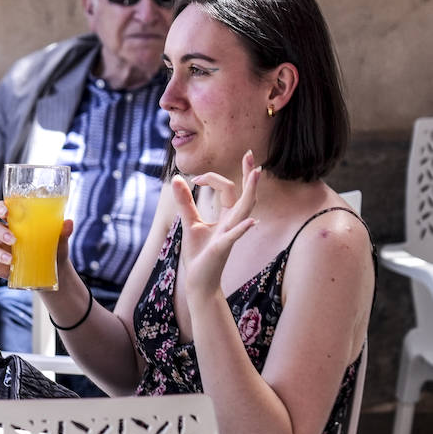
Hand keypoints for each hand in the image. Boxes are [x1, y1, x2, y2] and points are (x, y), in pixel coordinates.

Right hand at [0, 200, 73, 279]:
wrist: (52, 273)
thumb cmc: (53, 250)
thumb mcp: (59, 242)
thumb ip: (62, 232)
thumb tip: (68, 222)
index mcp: (17, 223)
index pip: (2, 209)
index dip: (0, 208)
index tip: (6, 211)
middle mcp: (4, 234)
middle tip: (13, 239)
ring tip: (10, 261)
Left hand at [171, 150, 259, 297]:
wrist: (199, 279)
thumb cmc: (199, 252)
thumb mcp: (189, 222)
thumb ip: (185, 201)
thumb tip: (176, 178)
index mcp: (227, 215)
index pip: (227, 188)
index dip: (211, 178)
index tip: (194, 178)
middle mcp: (233, 222)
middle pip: (245, 194)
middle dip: (248, 175)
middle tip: (251, 154)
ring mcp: (230, 234)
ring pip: (245, 210)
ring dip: (251, 192)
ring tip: (257, 174)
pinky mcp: (222, 248)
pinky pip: (235, 237)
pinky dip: (242, 229)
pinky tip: (251, 222)